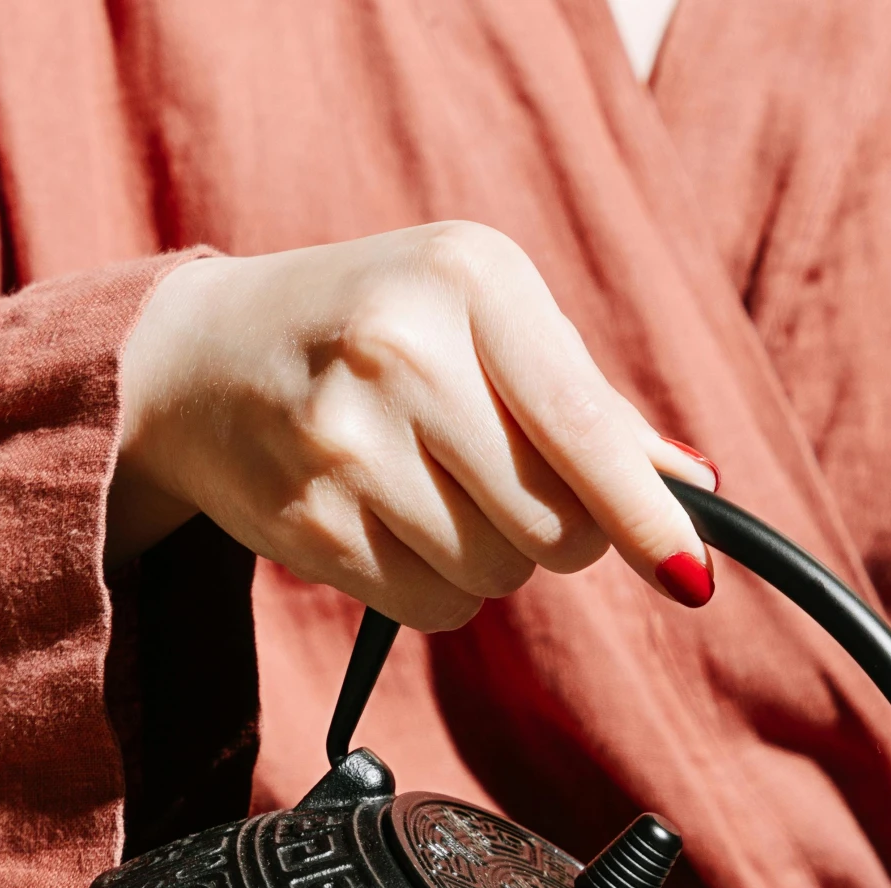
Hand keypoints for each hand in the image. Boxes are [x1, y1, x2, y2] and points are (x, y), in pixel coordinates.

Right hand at [106, 223, 716, 626]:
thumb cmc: (370, 327)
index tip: (690, 577)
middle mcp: (401, 352)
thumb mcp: (479, 316)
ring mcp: (345, 441)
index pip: (581, 427)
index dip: (644, 517)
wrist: (199, 358)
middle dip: (559, 533)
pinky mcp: (310, 521)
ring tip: (431, 489)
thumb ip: (586, 402)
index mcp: (466, 278)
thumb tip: (691, 485)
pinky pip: (431, 605)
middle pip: (551, 523)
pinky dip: (434, 585)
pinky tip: (391, 521)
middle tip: (509, 487)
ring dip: (490, 558)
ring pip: (494, 573)